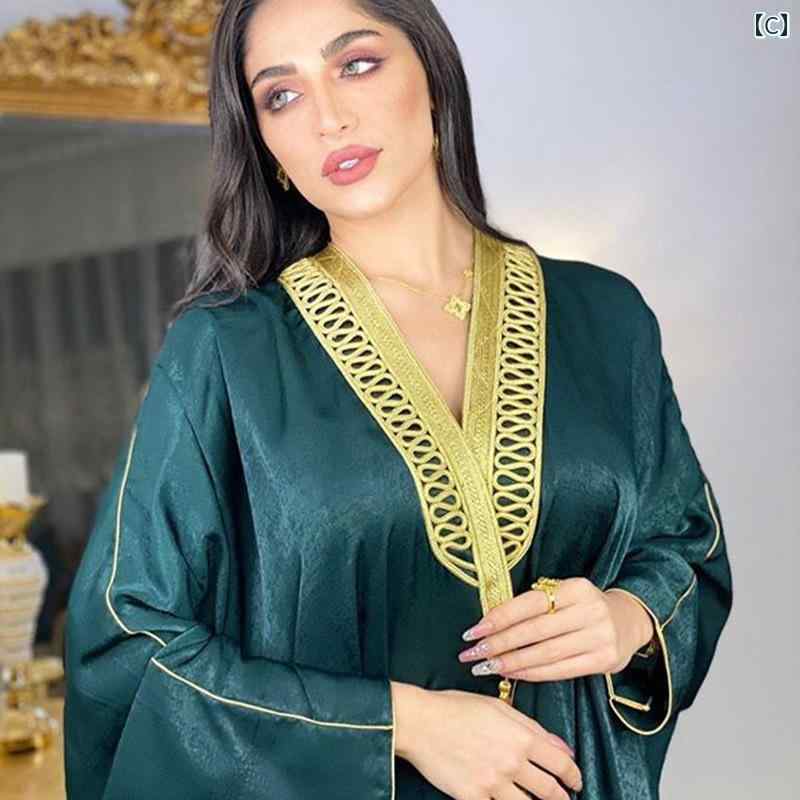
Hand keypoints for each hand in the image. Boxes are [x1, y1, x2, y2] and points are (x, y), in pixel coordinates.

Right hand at [392, 682, 582, 798]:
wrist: (420, 722)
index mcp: (520, 736)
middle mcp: (511, 762)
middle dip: (562, 797)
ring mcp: (493, 783)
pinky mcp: (473, 797)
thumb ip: (531, 726)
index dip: (574, 775)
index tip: (575, 780)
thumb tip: (560, 745)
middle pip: (550, 791)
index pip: (561, 763)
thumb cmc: (455, 707)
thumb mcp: (497, 706)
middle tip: (564, 797)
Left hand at [456, 577, 654, 681]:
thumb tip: (491, 621)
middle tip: (473, 653)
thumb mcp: (565, 593)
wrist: (629, 621)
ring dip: (512, 663)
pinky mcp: (604, 661)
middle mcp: (589, 611)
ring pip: (545, 654)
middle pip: (535, 631)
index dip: (499, 618)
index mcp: (576, 588)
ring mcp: (600, 637)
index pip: (530, 604)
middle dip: (500, 644)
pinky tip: (513, 674)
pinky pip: (561, 670)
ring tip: (487, 667)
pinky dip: (533, 673)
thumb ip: (536, 603)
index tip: (474, 631)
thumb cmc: (583, 606)